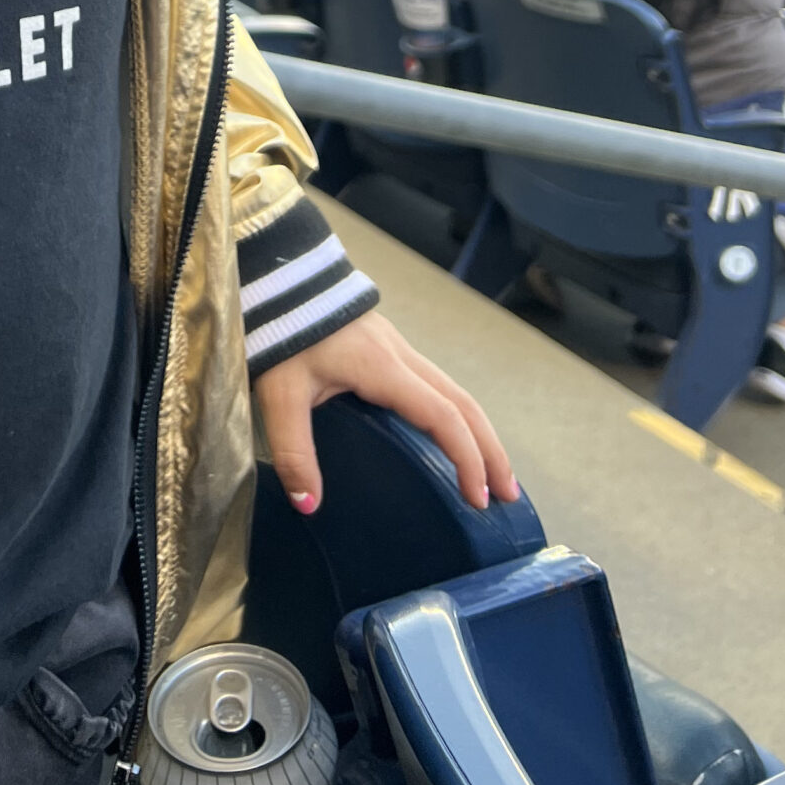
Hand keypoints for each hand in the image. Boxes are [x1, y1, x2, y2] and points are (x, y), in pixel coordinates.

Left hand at [251, 310, 517, 516]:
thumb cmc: (280, 335)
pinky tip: (455, 437)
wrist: (277, 279)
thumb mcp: (280, 395)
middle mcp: (402, 356)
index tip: (478, 498)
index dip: (466, 457)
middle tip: (507, 495)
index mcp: (382, 368)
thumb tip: (309, 505)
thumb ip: (294, 450)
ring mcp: (398, 349)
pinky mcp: (389, 348)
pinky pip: (438, 385)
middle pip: (464, 403)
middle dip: (491, 450)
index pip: (442, 415)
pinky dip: (459, 416)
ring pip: (455, 391)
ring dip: (479, 432)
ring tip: (493, 475)